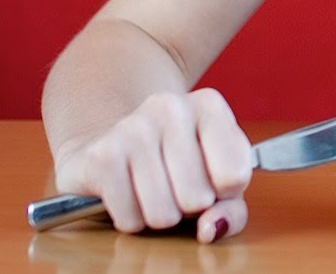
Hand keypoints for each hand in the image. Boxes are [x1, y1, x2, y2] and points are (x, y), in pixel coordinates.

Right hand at [52, 88, 253, 242]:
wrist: (114, 145)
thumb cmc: (179, 166)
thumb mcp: (218, 181)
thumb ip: (231, 210)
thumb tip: (209, 229)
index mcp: (209, 106)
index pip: (234, 176)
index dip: (224, 193)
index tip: (211, 178)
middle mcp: (170, 107)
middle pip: (198, 198)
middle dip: (189, 206)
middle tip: (176, 186)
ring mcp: (132, 128)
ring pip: (163, 213)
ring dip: (159, 215)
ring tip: (153, 189)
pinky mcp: (100, 156)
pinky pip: (130, 218)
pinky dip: (131, 219)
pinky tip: (129, 194)